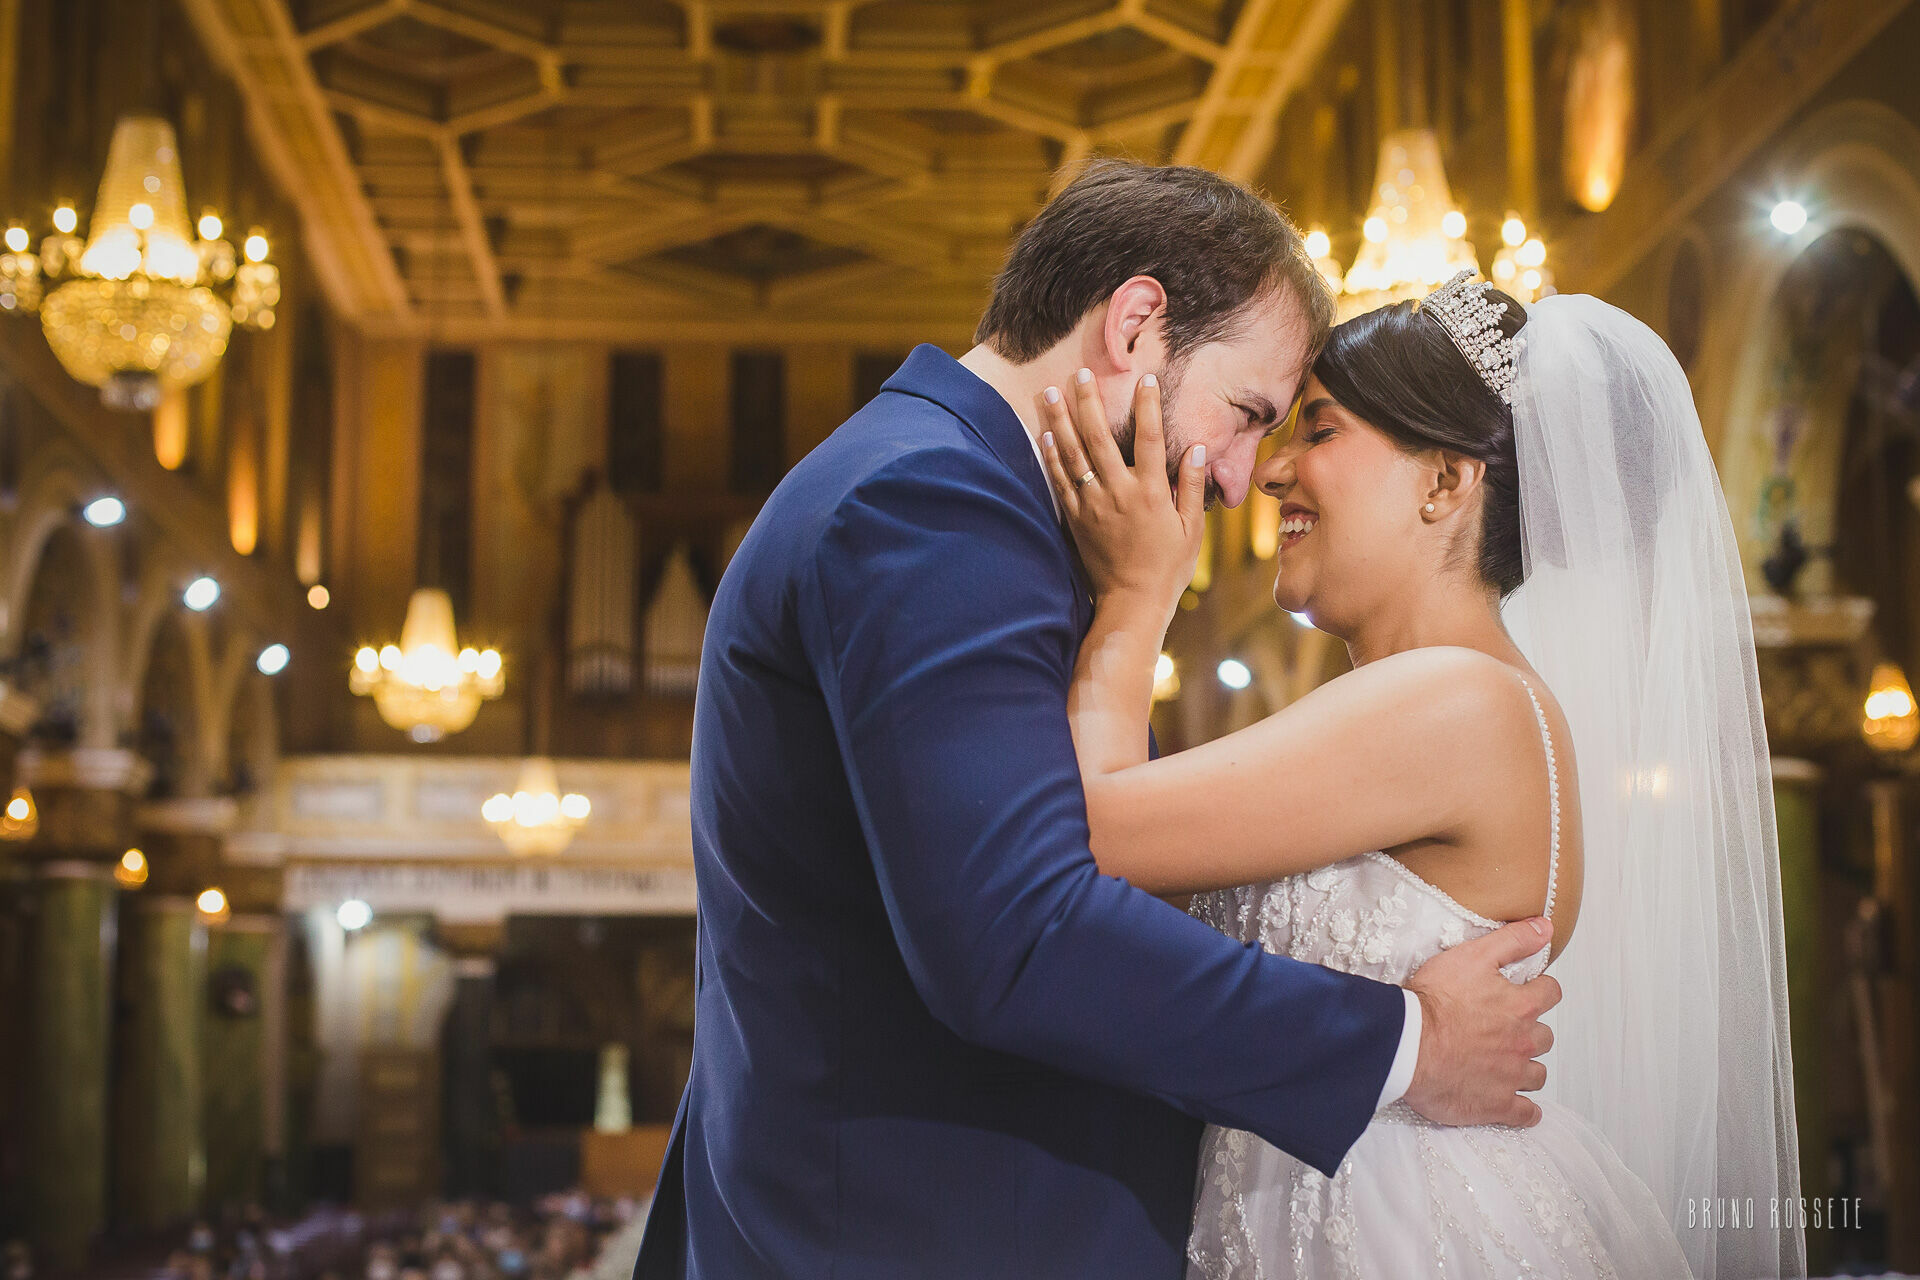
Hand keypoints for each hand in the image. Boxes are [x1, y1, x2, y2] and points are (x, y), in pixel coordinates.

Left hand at [1039, 370, 1206, 612]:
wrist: (1132, 602)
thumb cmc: (1168, 567)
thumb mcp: (1191, 528)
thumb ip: (1193, 486)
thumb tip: (1198, 448)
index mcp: (1152, 493)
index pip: (1151, 438)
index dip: (1148, 406)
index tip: (1146, 378)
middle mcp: (1119, 493)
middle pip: (1100, 437)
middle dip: (1088, 402)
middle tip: (1080, 373)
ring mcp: (1093, 505)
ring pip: (1073, 455)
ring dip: (1060, 421)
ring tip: (1049, 393)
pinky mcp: (1075, 519)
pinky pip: (1060, 482)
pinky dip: (1051, 457)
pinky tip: (1045, 434)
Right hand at [1402, 917, 1558, 1127]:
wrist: (1407, 1044)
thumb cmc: (1434, 1001)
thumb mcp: (1472, 956)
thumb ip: (1512, 940)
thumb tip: (1546, 927)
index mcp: (1520, 1007)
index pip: (1550, 994)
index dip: (1540, 990)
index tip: (1528, 992)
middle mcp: (1523, 1042)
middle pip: (1544, 1037)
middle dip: (1531, 1031)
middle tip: (1508, 1029)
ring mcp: (1512, 1077)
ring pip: (1537, 1074)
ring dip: (1527, 1067)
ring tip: (1509, 1064)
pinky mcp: (1496, 1105)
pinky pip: (1525, 1114)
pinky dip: (1526, 1111)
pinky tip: (1521, 1107)